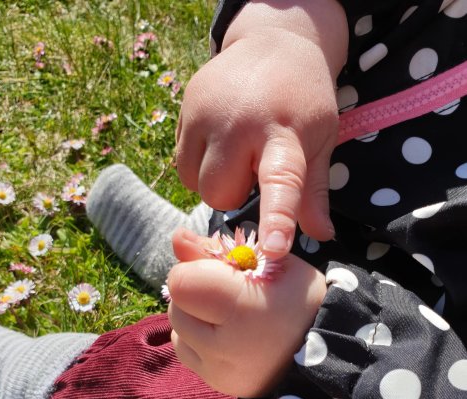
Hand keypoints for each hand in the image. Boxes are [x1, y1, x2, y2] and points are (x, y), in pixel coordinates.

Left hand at [167, 228, 326, 397]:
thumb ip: (218, 248)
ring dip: (194, 316)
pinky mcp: (217, 384)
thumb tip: (176, 238)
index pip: (181, 283)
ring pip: (177, 329)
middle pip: (177, 306)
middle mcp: (227, 347)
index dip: (196, 270)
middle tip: (227, 293)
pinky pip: (185, 351)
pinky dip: (197, 339)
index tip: (221, 272)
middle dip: (195, 293)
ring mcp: (220, 371)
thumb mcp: (270, 260)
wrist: (324, 351)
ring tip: (228, 315)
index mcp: (244, 309)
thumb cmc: (297, 296)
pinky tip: (225, 334)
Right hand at [176, 0, 347, 257]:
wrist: (273, 42)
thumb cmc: (302, 101)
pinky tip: (218, 142)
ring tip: (235, 153)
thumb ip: (314, 191)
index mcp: (284, 135)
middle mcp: (239, 123)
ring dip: (213, 181)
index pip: (281, 184)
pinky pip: (181, 164)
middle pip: (219, 195)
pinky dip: (198, 166)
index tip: (275, 250)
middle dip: (234, 193)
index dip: (277, 220)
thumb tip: (322, 236)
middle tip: (254, 165)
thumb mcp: (320, 141)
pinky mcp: (184, 107)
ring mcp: (205, 113)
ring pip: (194, 184)